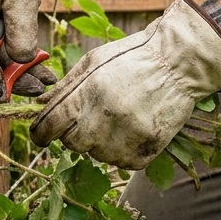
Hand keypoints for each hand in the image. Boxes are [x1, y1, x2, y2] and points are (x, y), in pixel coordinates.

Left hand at [30, 0, 220, 168]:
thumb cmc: (133, 56)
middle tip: (90, 117)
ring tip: (116, 118)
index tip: (41, 136)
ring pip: (97, 155)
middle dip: (74, 133)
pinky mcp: (147, 150)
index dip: (41, 134)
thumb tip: (41, 106)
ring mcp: (128, 137)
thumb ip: (66, 86)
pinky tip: (131, 130)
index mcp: (89, 93)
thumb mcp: (94, 60)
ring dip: (99, 142)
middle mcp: (106, 118)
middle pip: (72, 144)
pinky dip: (121, 151)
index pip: (51, 126)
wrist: (179, 62)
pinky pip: (122, 163)